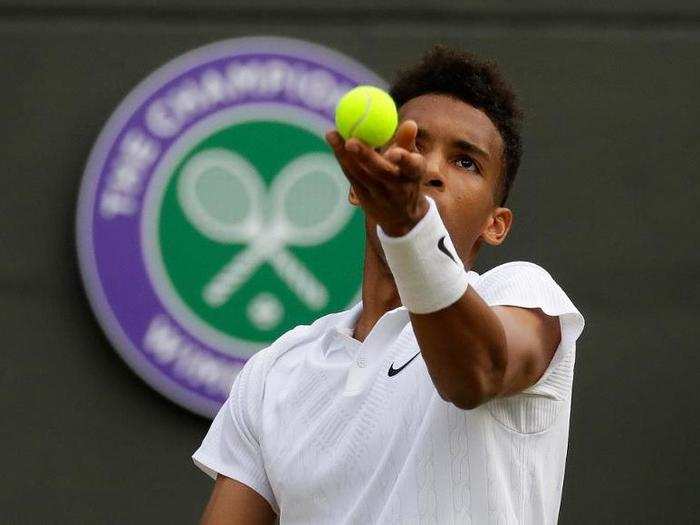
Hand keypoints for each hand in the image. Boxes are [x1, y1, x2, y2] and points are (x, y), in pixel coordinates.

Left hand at [325, 120, 429, 236]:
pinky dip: (343, 159)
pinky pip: (352, 176)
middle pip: (380, 172)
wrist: (400, 216)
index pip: (411, 167)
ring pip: (360, 174)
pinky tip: (334, 143)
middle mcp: (397, 188)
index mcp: (413, 175)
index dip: (403, 160)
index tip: (393, 152)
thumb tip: (410, 123)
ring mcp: (379, 195)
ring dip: (345, 155)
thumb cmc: (406, 179)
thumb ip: (408, 142)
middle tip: (350, 141)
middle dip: (365, 157)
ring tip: (332, 135)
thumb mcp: (412, 162)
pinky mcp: (364, 198)